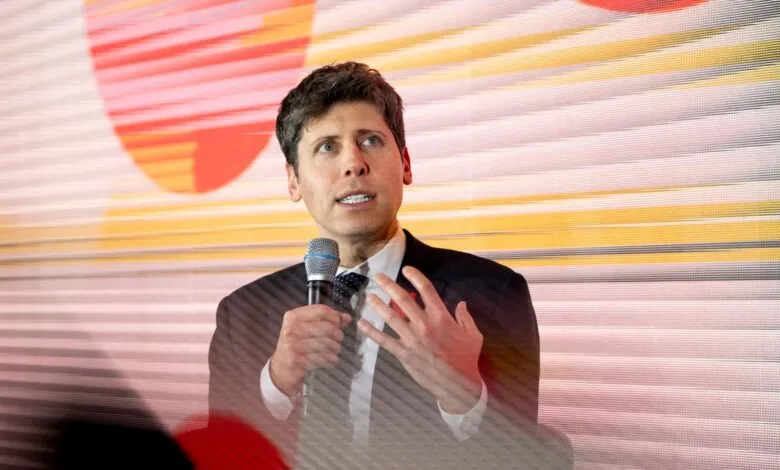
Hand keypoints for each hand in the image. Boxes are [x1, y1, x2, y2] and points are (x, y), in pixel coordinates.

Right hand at [269, 304, 350, 396]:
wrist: (281, 368)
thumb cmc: (295, 345)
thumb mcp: (305, 327)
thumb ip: (325, 320)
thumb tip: (346, 318)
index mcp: (293, 317)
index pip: (321, 310)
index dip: (336, 316)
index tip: (340, 322)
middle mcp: (291, 329)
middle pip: (327, 327)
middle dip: (338, 334)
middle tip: (338, 339)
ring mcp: (293, 345)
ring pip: (327, 343)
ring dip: (336, 348)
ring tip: (334, 349)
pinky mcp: (297, 361)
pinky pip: (323, 357)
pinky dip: (331, 359)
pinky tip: (329, 359)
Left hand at [358, 266, 483, 413]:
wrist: (458, 384)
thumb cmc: (466, 358)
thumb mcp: (473, 335)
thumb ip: (465, 317)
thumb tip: (461, 303)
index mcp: (441, 317)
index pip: (426, 289)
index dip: (415, 276)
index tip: (406, 269)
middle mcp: (424, 325)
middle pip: (403, 299)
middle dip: (388, 285)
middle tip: (378, 276)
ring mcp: (412, 339)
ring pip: (390, 317)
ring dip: (377, 304)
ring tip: (369, 296)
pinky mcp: (404, 353)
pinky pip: (384, 340)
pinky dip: (371, 331)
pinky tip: (362, 324)